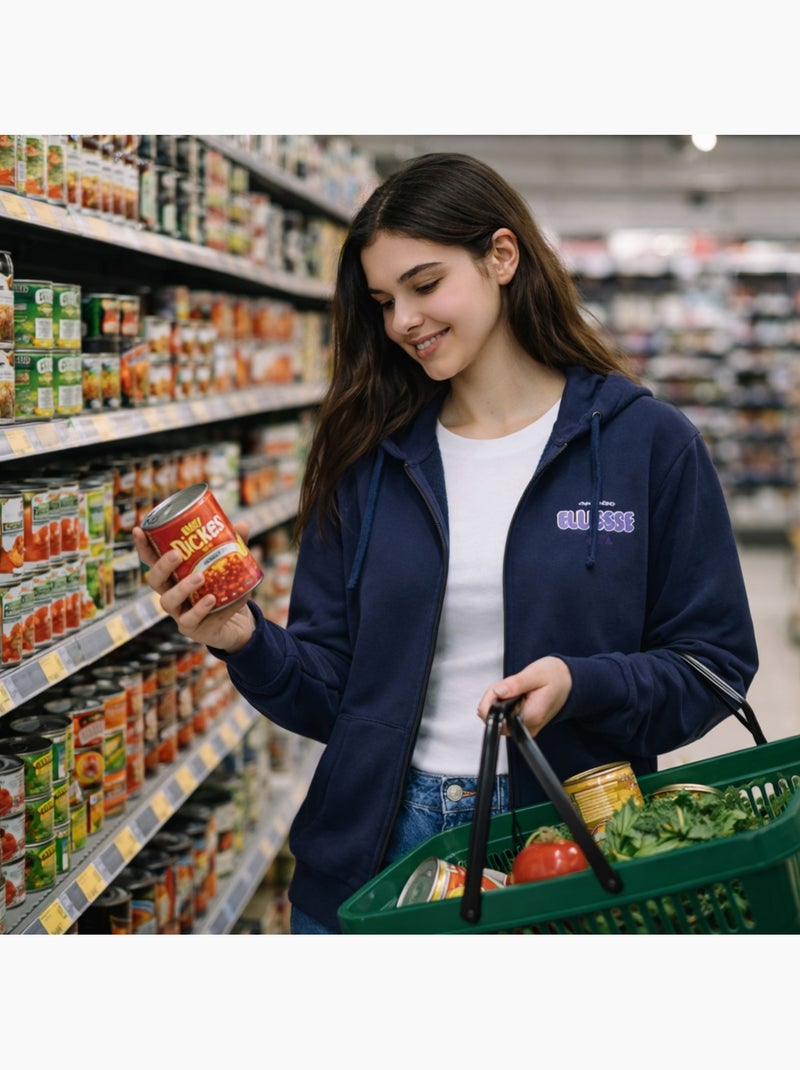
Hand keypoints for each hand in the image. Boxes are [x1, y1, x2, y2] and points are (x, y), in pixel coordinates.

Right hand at [132, 521, 257, 653]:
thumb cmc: (226, 590)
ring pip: (168, 601)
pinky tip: (211, 599)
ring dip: (182, 588)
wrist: (238, 623)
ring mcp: (179, 612)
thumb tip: (242, 524)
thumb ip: (234, 547)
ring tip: (200, 577)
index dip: (143, 547)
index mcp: (174, 576)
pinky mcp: (192, 629)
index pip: (153, 560)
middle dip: (161, 566)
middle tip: (176, 554)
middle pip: (154, 580)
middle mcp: (171, 593)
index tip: (138, 530)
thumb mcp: (231, 567)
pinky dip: (200, 609)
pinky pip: (190, 620)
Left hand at [477, 656, 572, 736]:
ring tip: (517, 689)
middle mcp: (528, 727)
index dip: (491, 699)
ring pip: (499, 718)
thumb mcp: (535, 674)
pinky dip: (506, 704)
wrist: (569, 682)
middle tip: (511, 685)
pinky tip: (517, 695)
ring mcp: (526, 728)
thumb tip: (498, 692)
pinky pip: (506, 717)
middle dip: (495, 699)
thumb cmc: (555, 677)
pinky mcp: (524, 726)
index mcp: (531, 716)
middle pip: (495, 718)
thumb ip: (515, 684)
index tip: (503, 686)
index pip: (495, 717)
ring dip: (501, 701)